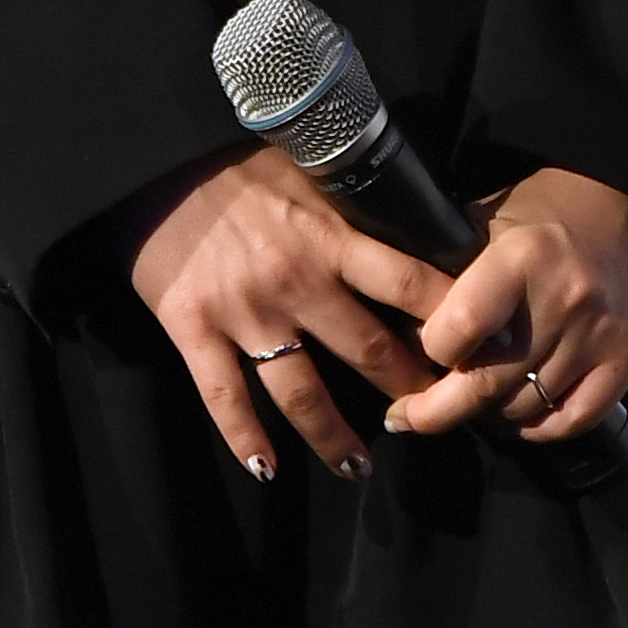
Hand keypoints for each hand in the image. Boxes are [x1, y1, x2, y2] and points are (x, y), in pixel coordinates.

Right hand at [117, 145, 455, 485]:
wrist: (153, 157)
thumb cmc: (238, 158)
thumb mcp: (311, 171)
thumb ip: (354, 212)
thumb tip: (415, 232)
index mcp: (331, 235)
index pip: (410, 286)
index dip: (450, 322)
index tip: (475, 350)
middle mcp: (295, 281)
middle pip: (367, 351)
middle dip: (406, 390)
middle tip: (431, 417)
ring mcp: (244, 311)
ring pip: (300, 392)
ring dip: (334, 435)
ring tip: (357, 467)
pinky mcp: (192, 328)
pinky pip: (223, 397)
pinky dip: (244, 439)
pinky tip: (267, 470)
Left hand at [384, 168, 627, 449]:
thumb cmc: (545, 210)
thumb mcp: (487, 219)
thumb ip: (449, 271)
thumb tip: (404, 331)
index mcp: (523, 256)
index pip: (458, 330)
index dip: (431, 349)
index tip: (420, 351)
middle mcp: (565, 298)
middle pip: (486, 384)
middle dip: (436, 411)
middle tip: (407, 418)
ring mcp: (601, 334)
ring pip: (524, 408)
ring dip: (489, 415)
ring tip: (469, 403)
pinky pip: (572, 421)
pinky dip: (537, 428)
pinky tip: (517, 415)